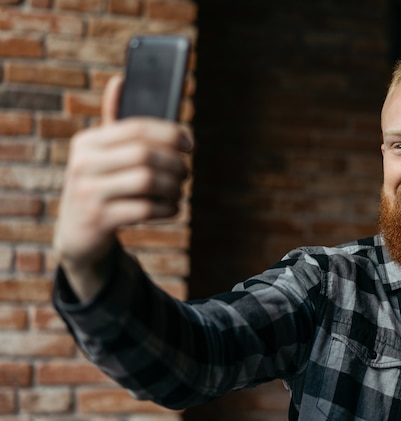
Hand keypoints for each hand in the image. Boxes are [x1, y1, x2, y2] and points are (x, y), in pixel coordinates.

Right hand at [53, 75, 192, 300]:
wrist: (76, 234)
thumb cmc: (99, 185)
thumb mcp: (101, 155)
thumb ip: (114, 122)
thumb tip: (121, 80)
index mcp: (87, 142)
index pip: (137, 127)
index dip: (170, 133)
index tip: (190, 144)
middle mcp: (83, 164)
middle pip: (145, 154)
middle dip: (175, 164)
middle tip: (186, 173)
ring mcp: (89, 193)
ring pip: (148, 180)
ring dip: (173, 187)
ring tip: (178, 191)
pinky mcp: (99, 220)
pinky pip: (145, 208)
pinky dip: (166, 209)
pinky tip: (170, 208)